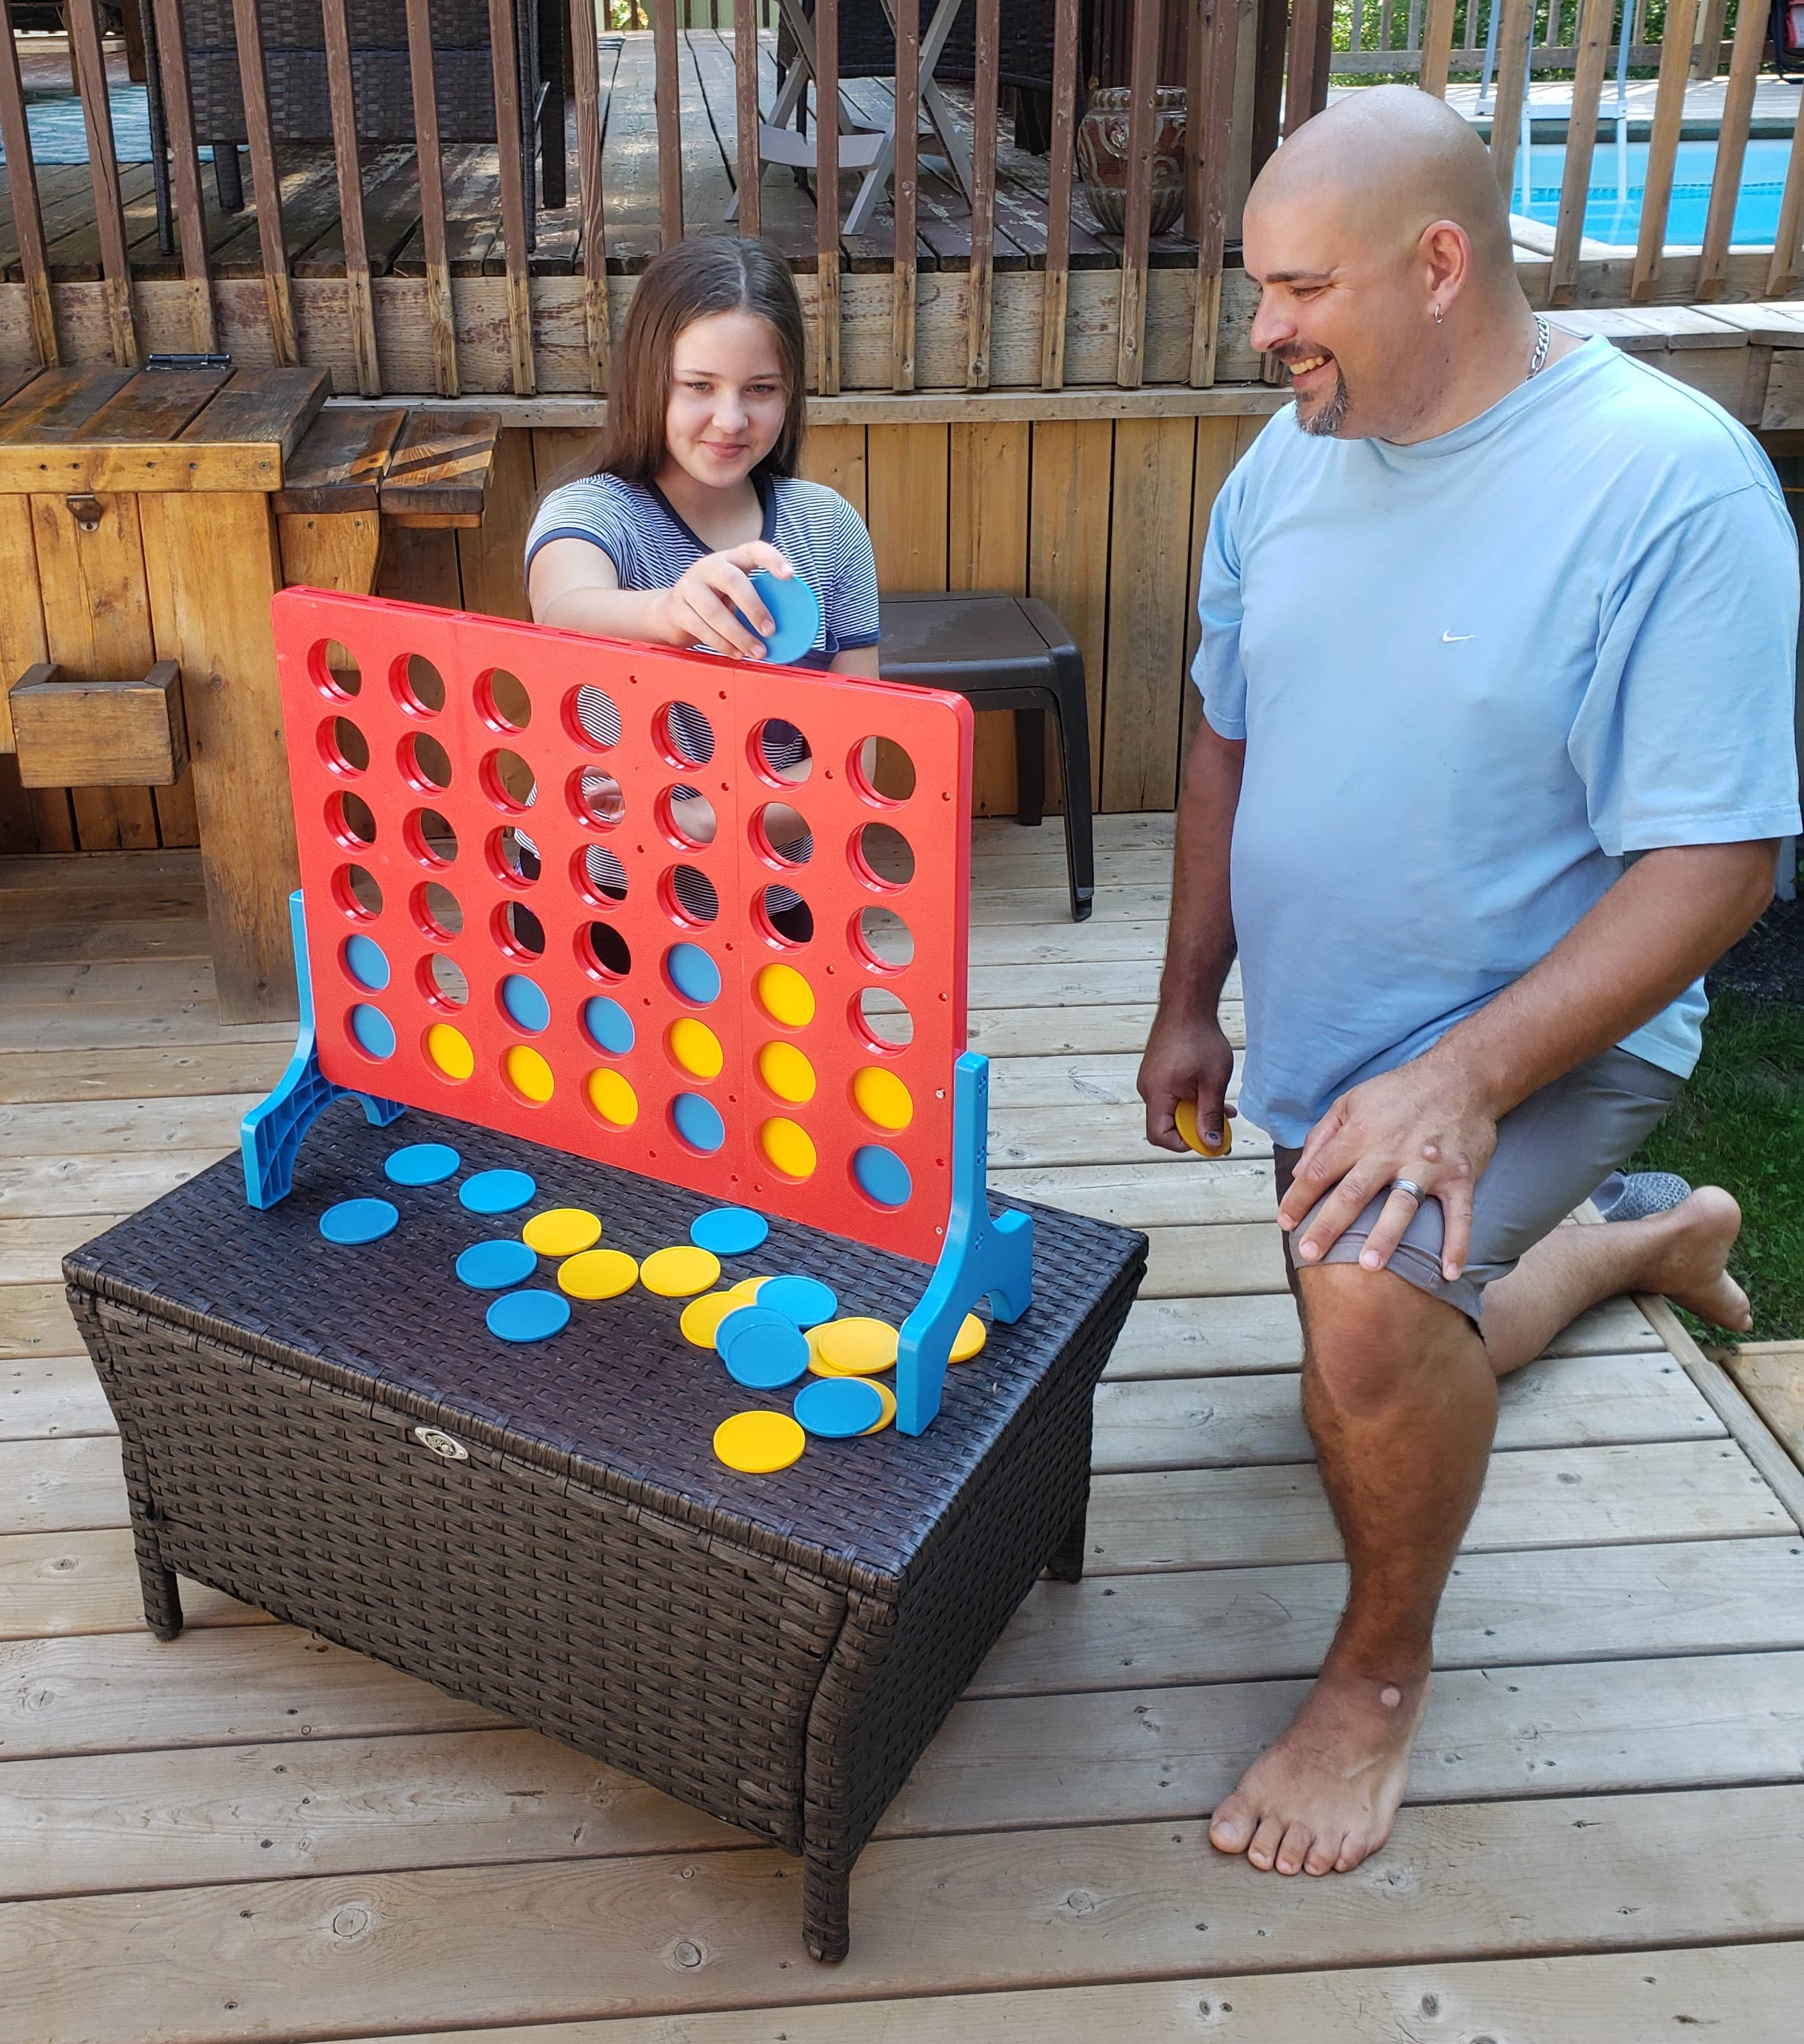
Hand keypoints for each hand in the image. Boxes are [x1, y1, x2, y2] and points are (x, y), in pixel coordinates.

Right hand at [655, 544, 793, 659]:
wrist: (671, 612)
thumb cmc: (714, 601)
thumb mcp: (733, 592)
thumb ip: (756, 598)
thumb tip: (789, 624)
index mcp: (730, 559)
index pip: (753, 550)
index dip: (772, 559)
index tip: (789, 575)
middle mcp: (709, 567)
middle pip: (732, 580)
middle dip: (754, 607)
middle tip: (770, 630)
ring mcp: (689, 586)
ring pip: (715, 611)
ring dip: (739, 635)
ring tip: (757, 651)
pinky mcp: (678, 609)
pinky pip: (702, 628)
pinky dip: (722, 644)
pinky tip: (737, 653)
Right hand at [1138, 1006, 1235, 1154]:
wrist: (1187, 1006)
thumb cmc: (1200, 1038)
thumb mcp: (1213, 1081)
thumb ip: (1210, 1115)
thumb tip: (1211, 1144)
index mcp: (1156, 1093)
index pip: (1159, 1136)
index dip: (1184, 1143)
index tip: (1209, 1138)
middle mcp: (1147, 1089)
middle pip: (1166, 1125)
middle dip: (1196, 1129)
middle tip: (1223, 1128)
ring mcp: (1151, 1080)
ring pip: (1172, 1110)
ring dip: (1196, 1113)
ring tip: (1223, 1108)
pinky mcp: (1157, 1073)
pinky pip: (1172, 1096)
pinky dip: (1191, 1100)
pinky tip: (1211, 1092)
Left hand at [1277, 1050, 1497, 1280]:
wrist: (1462, 1076)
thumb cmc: (1401, 1091)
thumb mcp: (1352, 1101)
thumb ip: (1323, 1135)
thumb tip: (1299, 1172)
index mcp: (1361, 1133)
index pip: (1320, 1169)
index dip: (1299, 1197)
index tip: (1284, 1223)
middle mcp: (1391, 1151)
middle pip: (1354, 1192)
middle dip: (1329, 1225)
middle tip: (1310, 1253)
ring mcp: (1427, 1165)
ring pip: (1402, 1205)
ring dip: (1386, 1236)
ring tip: (1368, 1266)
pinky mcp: (1460, 1175)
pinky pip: (1460, 1215)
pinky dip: (1457, 1244)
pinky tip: (1449, 1272)